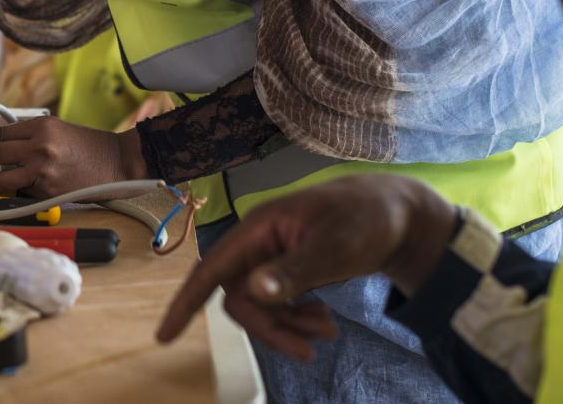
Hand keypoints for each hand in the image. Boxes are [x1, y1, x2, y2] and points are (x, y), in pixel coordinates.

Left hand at [0, 116, 147, 198]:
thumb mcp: (57, 131)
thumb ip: (28, 138)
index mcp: (41, 127)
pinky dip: (10, 193)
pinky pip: (21, 193)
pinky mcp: (50, 191)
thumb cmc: (87, 147)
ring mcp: (44, 170)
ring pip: (1, 178)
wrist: (119, 163)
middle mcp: (40, 146)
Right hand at [155, 175, 457, 360]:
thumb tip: (254, 292)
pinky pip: (276, 302)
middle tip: (310, 350)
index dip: (186, 302)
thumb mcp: (335, 246)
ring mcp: (273, 256)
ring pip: (259, 303)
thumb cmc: (365, 219)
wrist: (397, 212)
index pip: (212, 268)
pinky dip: (296, 318)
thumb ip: (294, 270)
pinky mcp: (288, 267)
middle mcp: (258, 243)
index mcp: (259, 229)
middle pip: (238, 296)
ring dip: (287, 326)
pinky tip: (322, 320)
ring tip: (328, 333)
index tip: (165, 336)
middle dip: (269, 327)